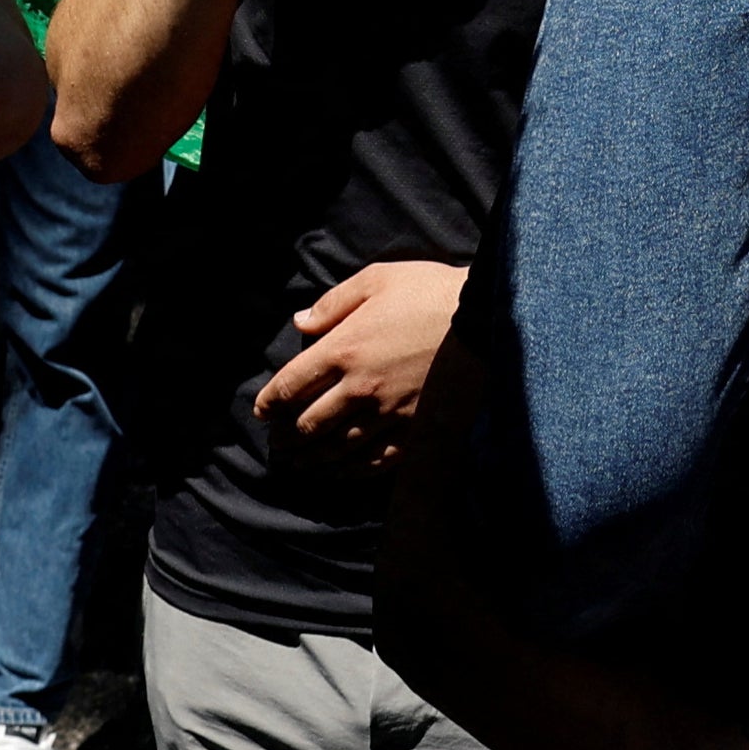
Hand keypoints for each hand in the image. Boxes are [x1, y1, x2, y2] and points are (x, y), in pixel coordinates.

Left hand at [252, 256, 464, 466]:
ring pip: (337, 447)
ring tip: (299, 463)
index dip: (270, 401)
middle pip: (309, 423)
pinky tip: (342, 470)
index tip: (262, 411)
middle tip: (277, 443)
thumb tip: (299, 323)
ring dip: (312, 458)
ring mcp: (388, 414)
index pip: (291, 383)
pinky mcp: (414, 430)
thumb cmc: (430, 292)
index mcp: (345, 347)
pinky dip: (351, 469)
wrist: (487, 319)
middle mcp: (359, 387)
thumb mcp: (378, 279)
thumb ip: (333, 303)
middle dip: (286, 436)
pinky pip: (374, 459)